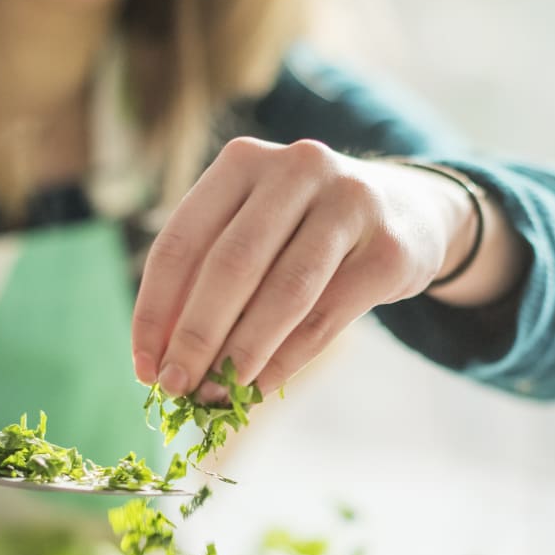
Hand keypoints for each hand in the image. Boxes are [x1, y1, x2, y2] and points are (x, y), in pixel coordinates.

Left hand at [132, 137, 520, 399]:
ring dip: (243, 354)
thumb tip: (162, 360)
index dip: (156, 310)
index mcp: (244, 160)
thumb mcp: (255, 230)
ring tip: (217, 394)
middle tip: (176, 387)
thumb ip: (208, 278)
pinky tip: (262, 386)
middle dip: (196, 336)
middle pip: (231, 264)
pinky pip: (327, 316)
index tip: (144, 366)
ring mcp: (350, 203)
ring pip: (284, 293)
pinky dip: (288, 360)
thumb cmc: (306, 230)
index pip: (182, 240)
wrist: (410, 211)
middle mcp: (297, 168)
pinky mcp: (389, 249)